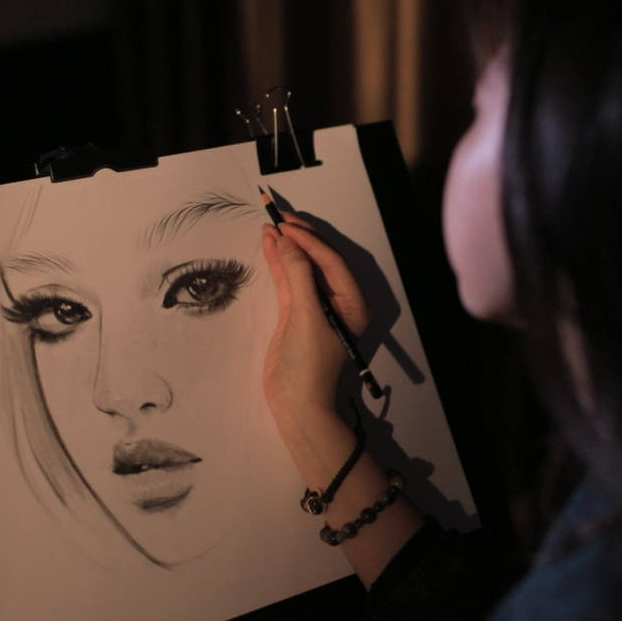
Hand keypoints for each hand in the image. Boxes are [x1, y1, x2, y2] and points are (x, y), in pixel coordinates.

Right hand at [260, 213, 370, 430]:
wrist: (297, 404)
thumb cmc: (310, 363)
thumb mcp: (307, 316)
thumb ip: (299, 276)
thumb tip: (287, 242)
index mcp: (353, 302)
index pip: (332, 262)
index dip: (310, 241)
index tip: (287, 225)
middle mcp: (339, 302)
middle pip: (319, 261)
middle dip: (299, 238)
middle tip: (277, 217)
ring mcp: (316, 308)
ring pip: (302, 269)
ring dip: (286, 248)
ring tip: (268, 225)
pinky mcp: (296, 315)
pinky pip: (289, 282)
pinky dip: (278, 264)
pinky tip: (269, 246)